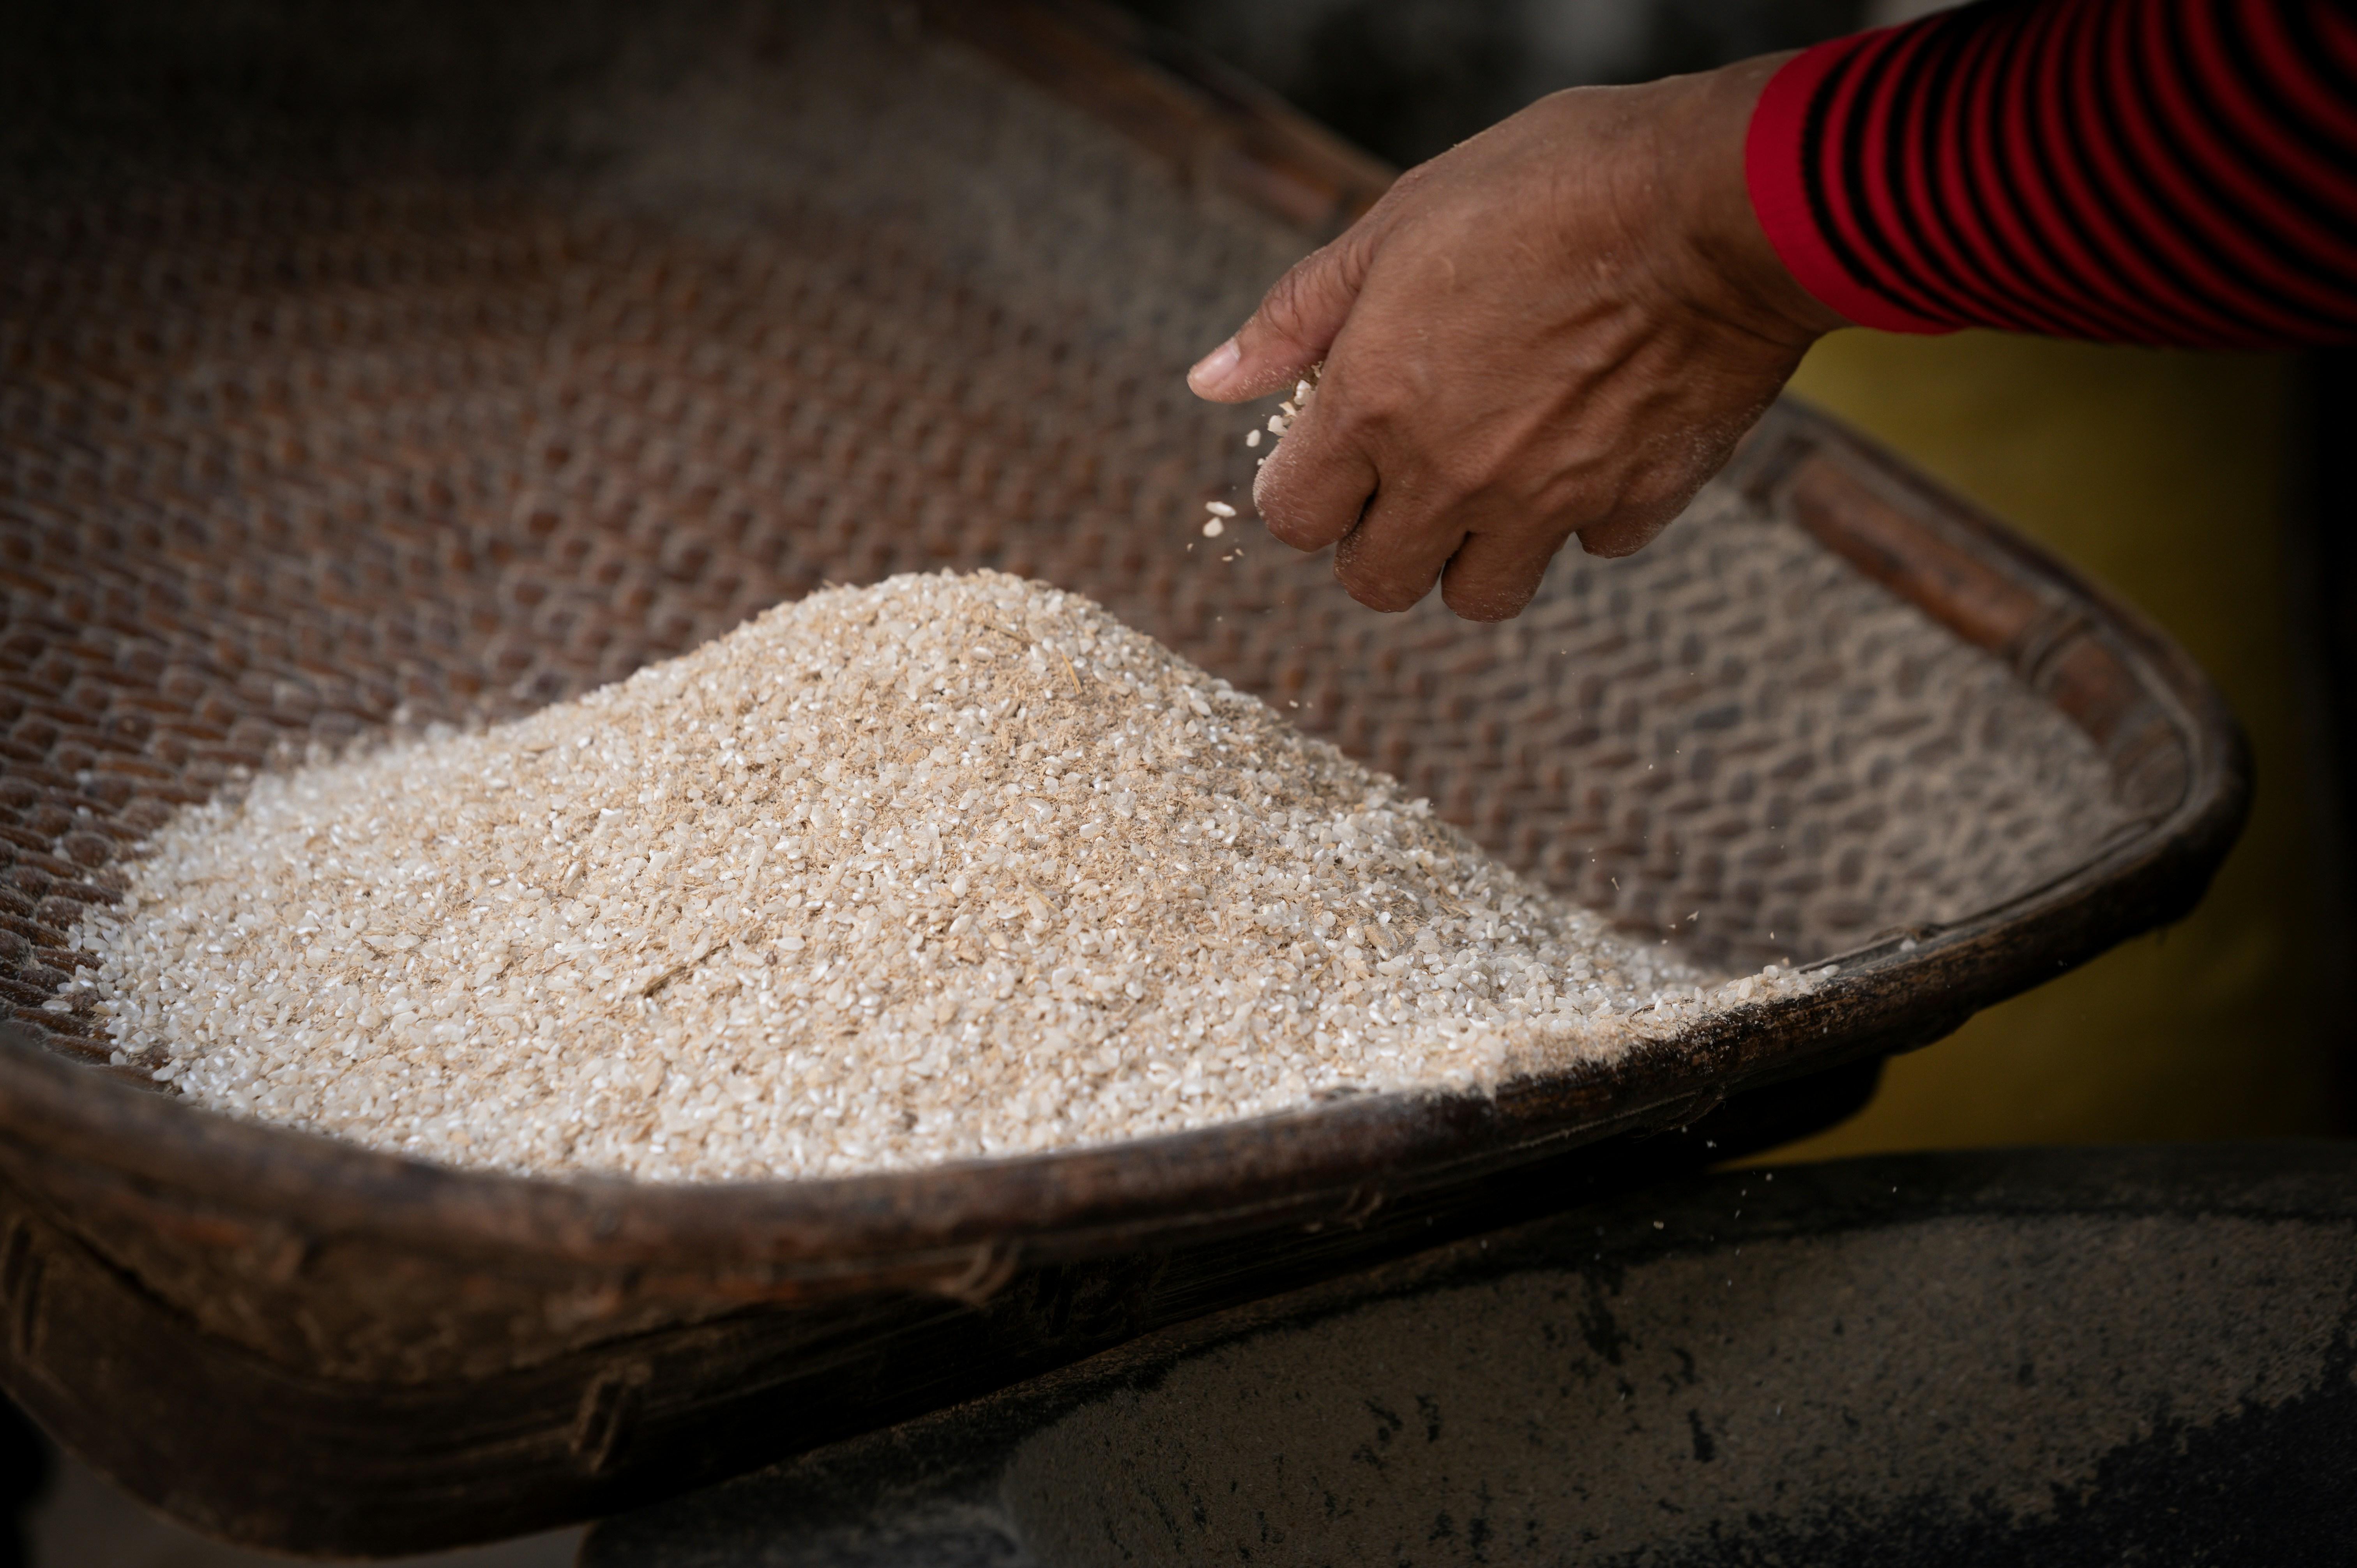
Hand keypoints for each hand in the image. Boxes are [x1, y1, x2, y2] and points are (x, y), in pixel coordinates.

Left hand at [1188, 55, 1846, 620]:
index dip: (1306, 490)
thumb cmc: (1553, 187)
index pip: (1294, 519)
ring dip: (1475, 549)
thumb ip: (1295, 315)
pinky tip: (1593, 437)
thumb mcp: (1394, 222)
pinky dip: (1585, 511)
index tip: (1333, 454)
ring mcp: (1548, 500)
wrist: (1717, 200)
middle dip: (1380, 541)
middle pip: (1378, 583)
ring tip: (1497, 473)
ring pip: (1482, 593)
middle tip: (1409, 475)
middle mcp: (1453, 474)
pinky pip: (1591, 545)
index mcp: (1375, 407)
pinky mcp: (1637, 501)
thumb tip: (1210, 381)